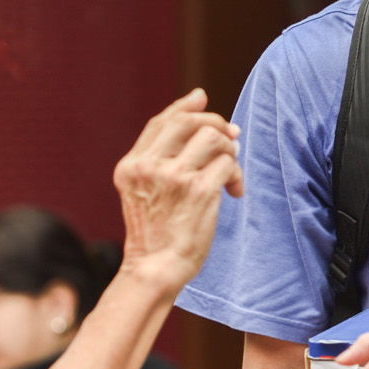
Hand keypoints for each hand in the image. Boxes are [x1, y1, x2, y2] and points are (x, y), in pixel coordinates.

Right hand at [113, 90, 243, 295]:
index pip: (161, 122)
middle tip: (231, 137)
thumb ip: (161, 161)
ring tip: (230, 174)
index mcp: (132, 165)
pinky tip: (234, 192)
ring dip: (229, 151)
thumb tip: (207, 123)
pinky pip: (228, 163)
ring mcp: (174, 177)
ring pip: (213, 137)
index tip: (202, 98)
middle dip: (215, 123)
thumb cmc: (155, 235)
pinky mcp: (199, 190)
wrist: (156, 269)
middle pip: (189, 121)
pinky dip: (236, 175)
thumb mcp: (143, 192)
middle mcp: (149, 166)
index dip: (185, 107)